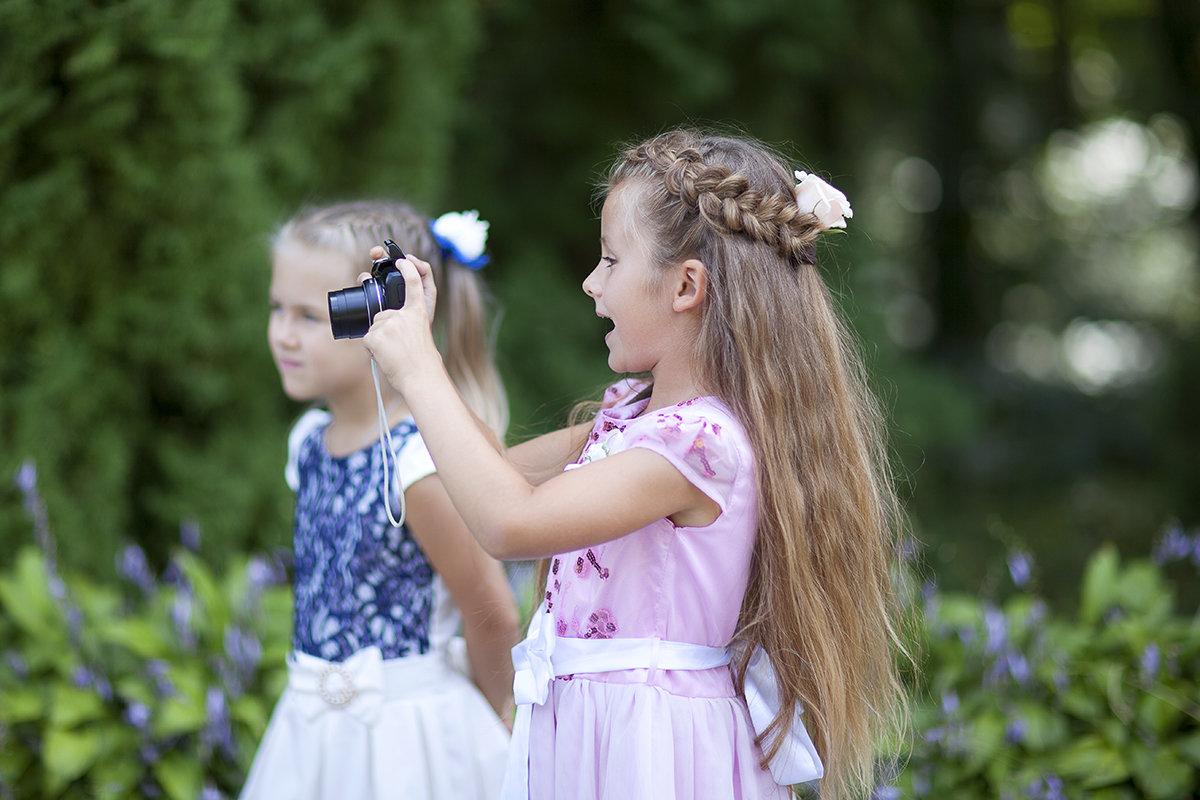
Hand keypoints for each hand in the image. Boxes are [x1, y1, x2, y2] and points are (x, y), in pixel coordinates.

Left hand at [361, 255, 440, 390]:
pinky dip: (372, 350)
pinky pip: (367, 340)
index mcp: (419, 313)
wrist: (420, 377)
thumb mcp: (420, 337)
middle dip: (383, 329)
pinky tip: (384, 357)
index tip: (401, 260)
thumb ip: (408, 326)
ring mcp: (388, 323)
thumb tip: (389, 328)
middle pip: (382, 314)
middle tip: (395, 348)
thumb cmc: (422, 363)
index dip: (407, 269)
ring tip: (392, 355)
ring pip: (374, 327)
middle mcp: (403, 315)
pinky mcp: (375, 335)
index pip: (413, 283)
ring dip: (378, 341)